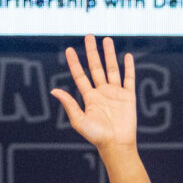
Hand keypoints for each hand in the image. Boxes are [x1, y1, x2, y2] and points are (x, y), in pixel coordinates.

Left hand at [52, 35, 139, 154]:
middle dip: (92, 52)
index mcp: (90, 97)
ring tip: (107, 39)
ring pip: (112, 69)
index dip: (74, 63)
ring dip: (109, 54)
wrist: (117, 145)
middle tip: (89, 36)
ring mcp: (116, 93)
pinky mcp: (128, 97)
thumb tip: (54, 90)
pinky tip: (127, 56)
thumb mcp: (79, 120)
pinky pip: (129, 79)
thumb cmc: (97, 136)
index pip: (80, 76)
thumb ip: (69, 104)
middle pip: (96, 67)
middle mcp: (102, 92)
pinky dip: (129, 67)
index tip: (69, 50)